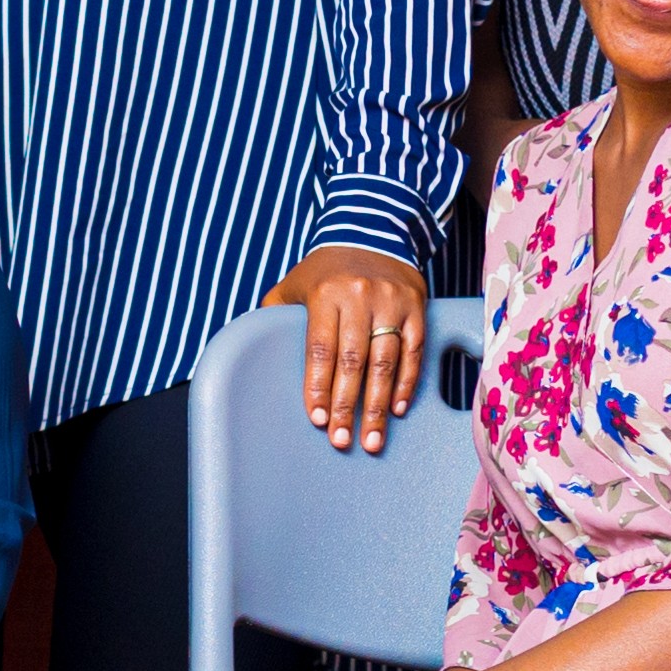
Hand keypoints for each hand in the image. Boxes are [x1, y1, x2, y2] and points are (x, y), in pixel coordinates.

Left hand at [264, 244, 427, 456]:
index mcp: (326, 294)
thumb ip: (275, 314)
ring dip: (379, 405)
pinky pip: (413, 351)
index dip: (318, 387)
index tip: (317, 419)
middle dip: (347, 406)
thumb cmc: (325, 268)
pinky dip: (407, 383)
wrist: (371, 229)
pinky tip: (397, 409)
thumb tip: (253, 350)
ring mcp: (391, 301)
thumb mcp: (294, 283)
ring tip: (373, 438)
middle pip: (353, 361)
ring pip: (386, 361)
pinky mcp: (416, 305)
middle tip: (342, 441)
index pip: (320, 349)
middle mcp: (360, 296)